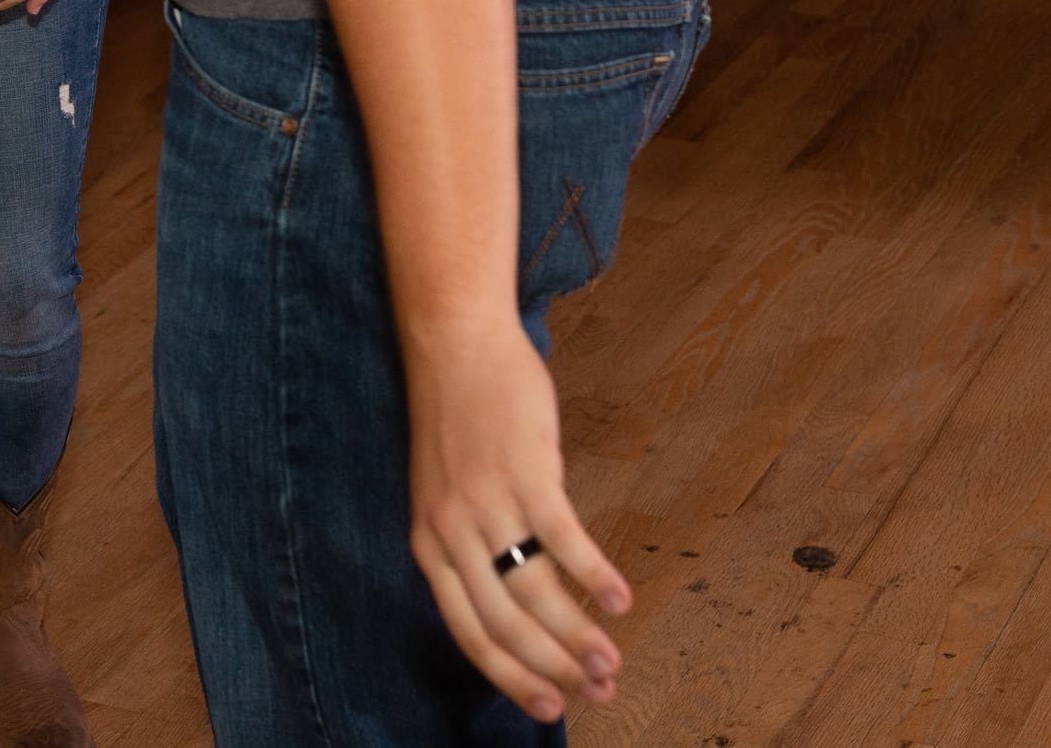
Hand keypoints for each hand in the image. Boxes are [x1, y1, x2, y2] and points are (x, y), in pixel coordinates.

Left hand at [405, 312, 632, 724]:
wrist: (454, 342)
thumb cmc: (459, 419)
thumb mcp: (447, 494)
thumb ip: (475, 546)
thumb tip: (528, 597)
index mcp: (429, 546)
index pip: (469, 634)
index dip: (511, 677)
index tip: (548, 708)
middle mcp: (452, 534)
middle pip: (505, 624)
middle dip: (554, 669)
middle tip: (598, 694)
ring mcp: (488, 503)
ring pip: (535, 593)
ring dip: (578, 636)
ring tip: (613, 663)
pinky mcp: (525, 470)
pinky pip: (563, 539)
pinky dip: (594, 577)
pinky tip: (620, 602)